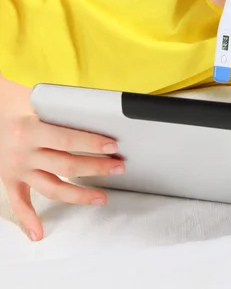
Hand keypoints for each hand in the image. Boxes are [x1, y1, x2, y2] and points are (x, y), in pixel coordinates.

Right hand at [0, 74, 124, 240]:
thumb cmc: (18, 103)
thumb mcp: (39, 101)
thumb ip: (63, 112)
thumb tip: (98, 118)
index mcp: (30, 130)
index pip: (67, 140)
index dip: (92, 144)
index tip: (112, 147)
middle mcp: (23, 153)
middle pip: (66, 166)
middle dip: (96, 168)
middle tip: (118, 167)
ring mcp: (16, 169)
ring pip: (51, 188)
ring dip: (79, 194)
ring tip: (101, 197)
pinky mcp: (9, 179)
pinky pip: (19, 203)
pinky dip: (28, 219)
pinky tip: (38, 232)